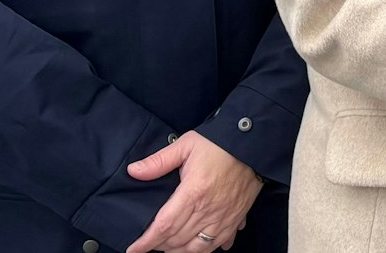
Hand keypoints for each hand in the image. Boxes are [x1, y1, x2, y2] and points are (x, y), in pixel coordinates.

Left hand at [126, 131, 264, 252]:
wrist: (252, 144)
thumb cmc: (218, 144)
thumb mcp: (185, 145)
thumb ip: (158, 161)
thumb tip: (134, 171)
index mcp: (193, 193)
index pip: (164, 226)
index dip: (147, 241)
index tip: (134, 248)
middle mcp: (208, 210)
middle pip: (178, 240)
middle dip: (160, 246)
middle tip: (148, 244)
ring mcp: (224, 217)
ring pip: (198, 248)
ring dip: (181, 252)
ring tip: (169, 249)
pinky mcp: (236, 217)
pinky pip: (219, 242)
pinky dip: (207, 249)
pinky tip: (198, 246)